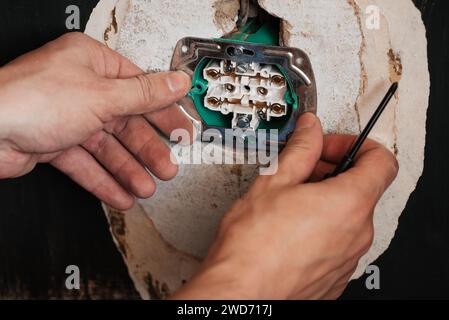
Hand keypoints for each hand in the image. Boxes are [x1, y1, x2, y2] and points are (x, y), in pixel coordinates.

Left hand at [0, 32, 191, 209]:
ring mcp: (67, 117)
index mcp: (92, 64)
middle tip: (167, 167)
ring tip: (146, 186)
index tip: (182, 128)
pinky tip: (121, 194)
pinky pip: (87, 163)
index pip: (140, 88)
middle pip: (125, 122)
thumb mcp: (103, 96)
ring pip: (107, 147)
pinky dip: (104, 180)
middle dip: (147, 149)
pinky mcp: (54, 143)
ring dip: (128, 170)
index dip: (163, 112)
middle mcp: (81, 88)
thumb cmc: (31, 100)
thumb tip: (177, 83)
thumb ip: (145, 94)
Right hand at [173, 113, 398, 299]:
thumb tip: (311, 130)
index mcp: (348, 203)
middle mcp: (357, 233)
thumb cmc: (253, 245)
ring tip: (288, 201)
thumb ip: (300, 149)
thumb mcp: (274, 182)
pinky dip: (321, 227)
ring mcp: (348, 258)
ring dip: (325, 200)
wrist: (241, 291)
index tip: (330, 147)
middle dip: (332, 171)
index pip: (381, 160)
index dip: (356, 145)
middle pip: (362, 187)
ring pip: (348, 216)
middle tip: (301, 170)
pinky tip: (290, 228)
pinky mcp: (334, 276)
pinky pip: (337, 242)